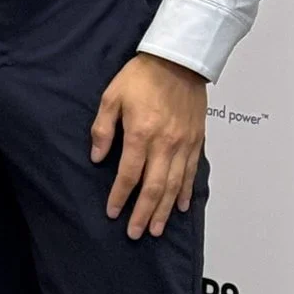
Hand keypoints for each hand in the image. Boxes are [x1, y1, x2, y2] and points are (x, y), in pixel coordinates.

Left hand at [90, 52, 206, 238]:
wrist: (179, 60)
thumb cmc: (141, 76)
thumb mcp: (111, 97)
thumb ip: (102, 129)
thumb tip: (97, 158)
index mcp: (140, 133)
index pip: (129, 174)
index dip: (120, 196)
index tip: (113, 213)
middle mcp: (165, 143)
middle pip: (154, 187)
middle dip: (143, 213)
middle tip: (135, 233)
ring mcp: (184, 144)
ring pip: (175, 185)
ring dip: (165, 210)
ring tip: (156, 229)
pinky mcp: (196, 140)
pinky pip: (191, 172)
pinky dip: (187, 192)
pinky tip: (182, 207)